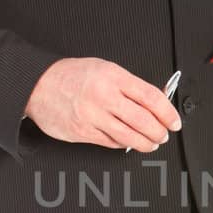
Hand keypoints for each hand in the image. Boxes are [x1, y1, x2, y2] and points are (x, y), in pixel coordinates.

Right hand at [25, 57, 182, 150]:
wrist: (37, 84)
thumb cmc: (71, 75)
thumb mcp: (105, 69)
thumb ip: (129, 86)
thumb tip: (156, 101)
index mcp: (113, 77)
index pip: (151, 97)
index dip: (168, 112)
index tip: (174, 121)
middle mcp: (104, 96)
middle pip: (143, 120)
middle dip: (159, 132)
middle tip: (163, 134)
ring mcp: (92, 116)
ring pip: (129, 136)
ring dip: (145, 143)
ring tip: (151, 143)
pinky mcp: (82, 132)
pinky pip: (110, 143)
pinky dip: (123, 143)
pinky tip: (127, 141)